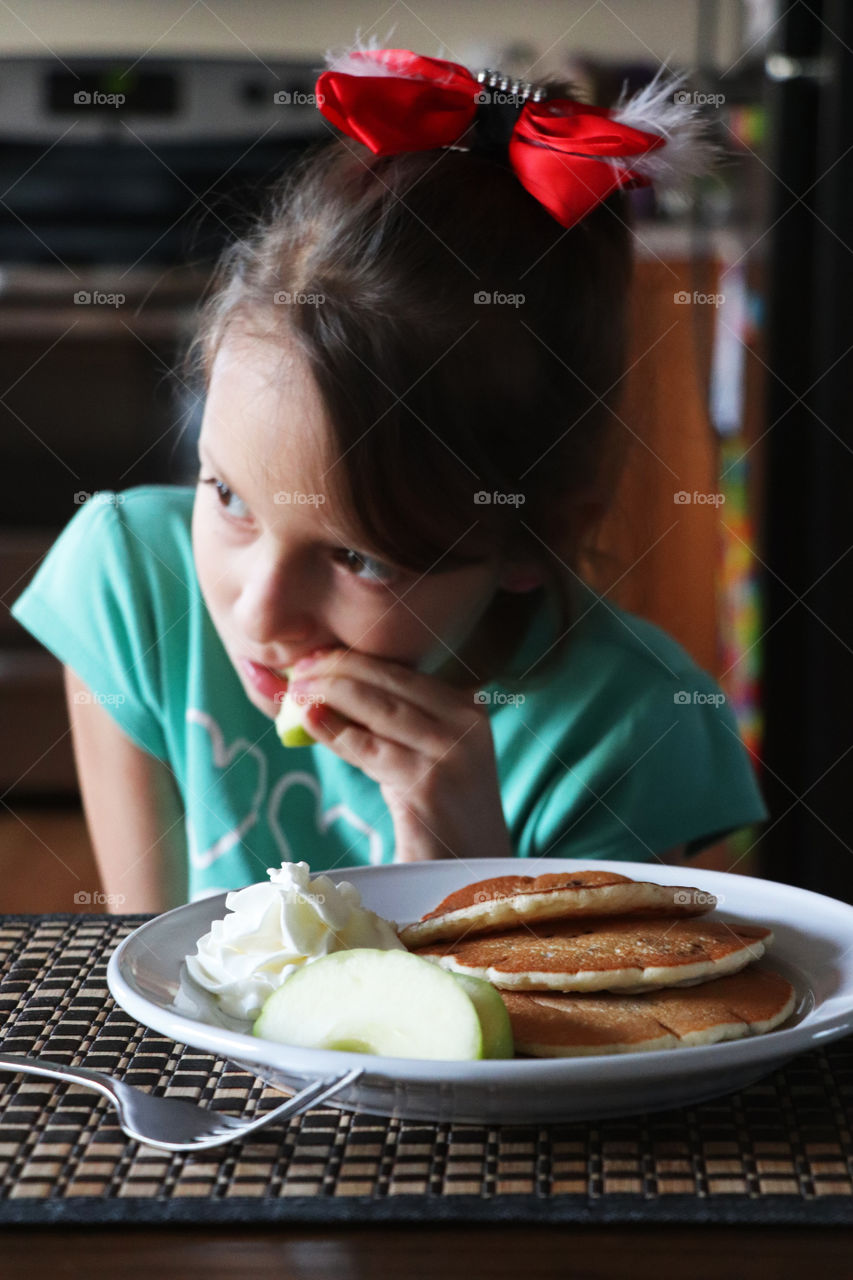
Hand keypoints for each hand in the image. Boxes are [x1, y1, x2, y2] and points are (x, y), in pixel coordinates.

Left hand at [288, 649, 512, 863]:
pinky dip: (334, 731)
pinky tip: (308, 720)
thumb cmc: (437, 819)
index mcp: (467, 709)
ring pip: (377, 708)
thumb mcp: (417, 759)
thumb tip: (321, 695)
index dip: (352, 659)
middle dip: (335, 669)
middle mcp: (467, 723)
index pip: (400, 671)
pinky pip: (369, 748)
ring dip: (328, 693)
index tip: (313, 656)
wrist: (471, 879)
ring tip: (293, 691)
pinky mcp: (429, 783)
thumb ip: (385, 726)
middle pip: (388, 681)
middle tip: (296, 669)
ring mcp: (452, 752)